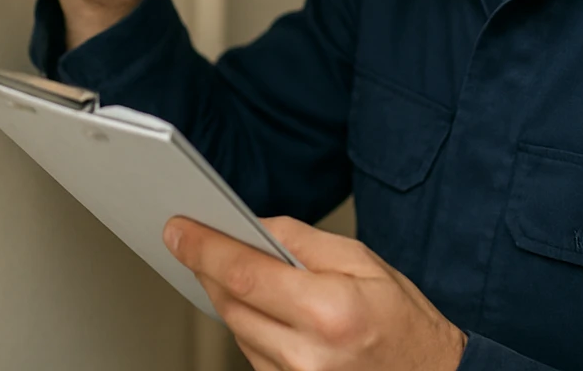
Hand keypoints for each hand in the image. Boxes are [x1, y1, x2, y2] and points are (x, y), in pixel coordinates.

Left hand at [164, 215, 467, 370]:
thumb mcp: (364, 262)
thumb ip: (303, 241)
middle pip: (231, 304)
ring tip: (232, 268)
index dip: (204, 248)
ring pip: (236, 331)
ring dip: (230, 297)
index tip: (178, 229)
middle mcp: (308, 356)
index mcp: (329, 311)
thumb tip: (253, 226)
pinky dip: (249, 326)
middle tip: (195, 239)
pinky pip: (252, 354)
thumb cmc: (404, 321)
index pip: (245, 274)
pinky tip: (261, 307)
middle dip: (209, 268)